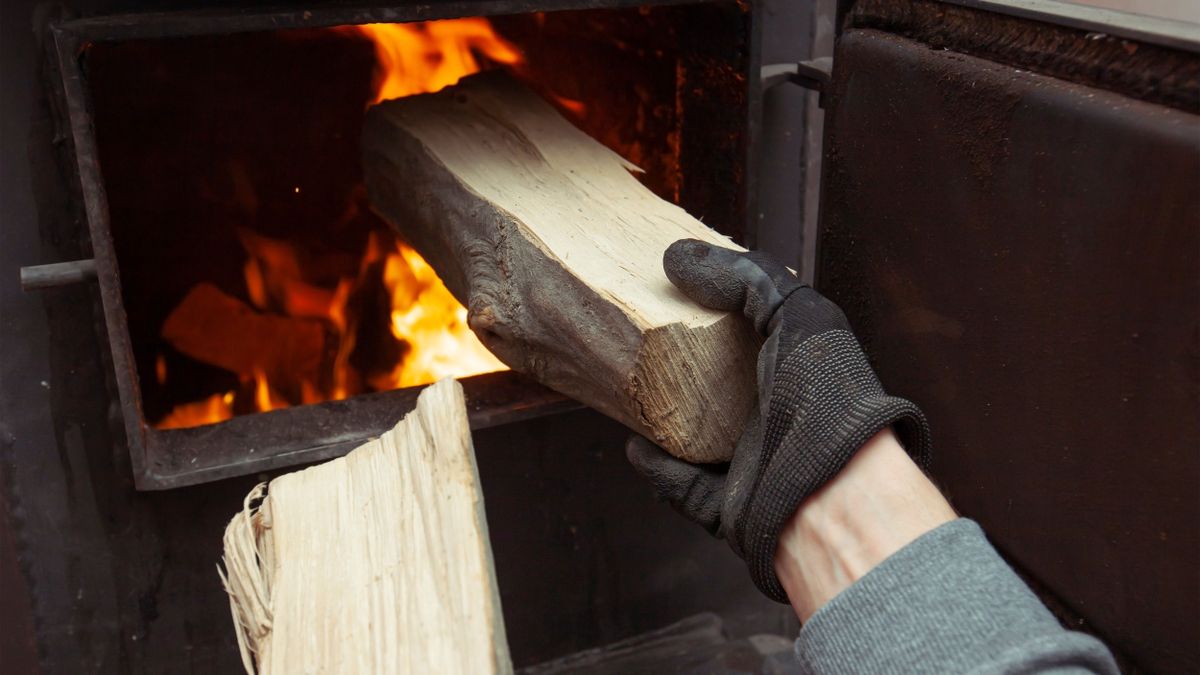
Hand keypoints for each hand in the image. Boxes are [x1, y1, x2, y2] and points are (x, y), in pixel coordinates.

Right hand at [626, 239, 931, 601]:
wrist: (832, 491)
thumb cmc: (829, 400)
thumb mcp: (797, 314)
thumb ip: (747, 279)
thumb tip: (680, 258)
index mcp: (801, 373)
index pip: (760, 339)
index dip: (724, 318)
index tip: (680, 297)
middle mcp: (781, 419)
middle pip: (725, 391)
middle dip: (689, 372)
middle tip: (648, 344)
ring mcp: (756, 467)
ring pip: (701, 442)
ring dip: (668, 422)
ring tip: (635, 393)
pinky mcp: (731, 508)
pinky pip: (684, 488)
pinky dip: (658, 470)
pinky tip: (637, 446)